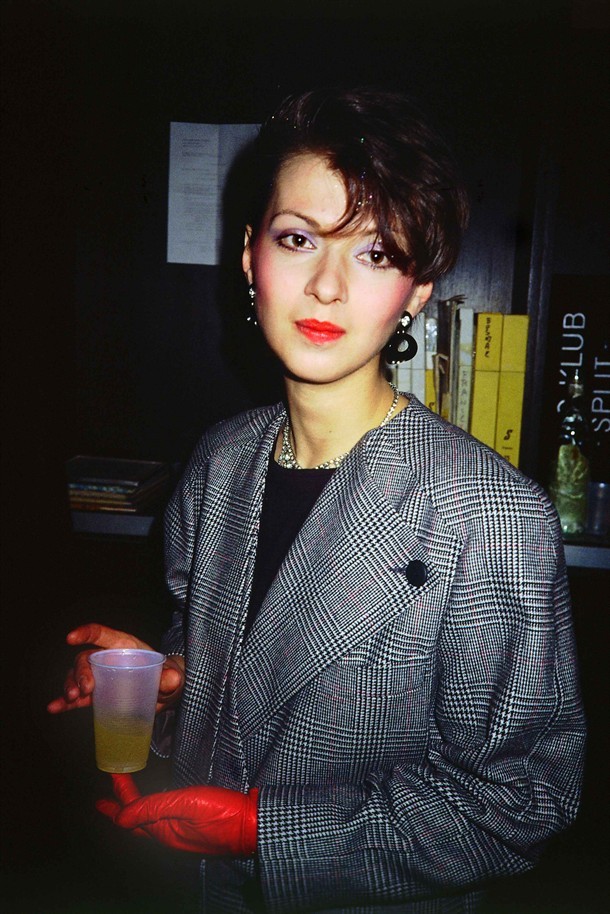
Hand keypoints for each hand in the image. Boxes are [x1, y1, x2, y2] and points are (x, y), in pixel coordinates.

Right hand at [46, 623, 184, 713]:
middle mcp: (109, 659)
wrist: (165, 695)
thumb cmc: (168, 677)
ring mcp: (101, 677)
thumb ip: (171, 677)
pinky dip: (65, 702)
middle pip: (86, 658)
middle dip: (80, 672)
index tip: (71, 637)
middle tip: (85, 690)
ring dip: (70, 685)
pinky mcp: (98, 695)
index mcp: (125, 647)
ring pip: (78, 676)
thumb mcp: (173, 676)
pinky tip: (54, 707)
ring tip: (71, 699)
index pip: (102, 635)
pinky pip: (78, 698)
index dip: (86, 633)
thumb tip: (171, 678)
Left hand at [97, 774, 257, 855]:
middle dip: (119, 809)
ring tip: (126, 800)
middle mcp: (168, 836)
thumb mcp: (185, 804)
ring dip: (134, 810)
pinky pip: (162, 823)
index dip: (115, 798)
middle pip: (136, 822)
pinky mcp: (193, 830)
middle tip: (105, 801)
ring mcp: (181, 835)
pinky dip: (151, 812)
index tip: (105, 782)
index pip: (129, 815)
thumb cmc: (221, 813)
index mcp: (162, 831)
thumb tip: (121, 816)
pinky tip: (156, 806)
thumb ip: (152, 808)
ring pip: (148, 823)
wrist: (252, 826)